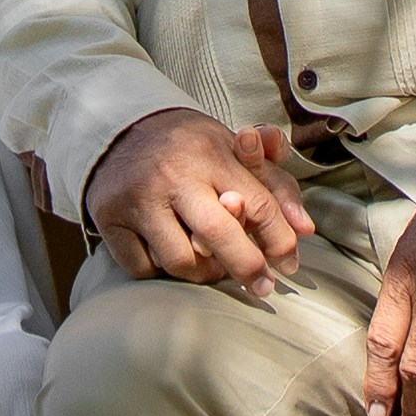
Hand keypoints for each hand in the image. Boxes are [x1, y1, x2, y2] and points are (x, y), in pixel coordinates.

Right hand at [85, 105, 313, 291]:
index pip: (257, 203)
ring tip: (211, 265)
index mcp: (210, 152)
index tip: (287, 263)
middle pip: (219, 236)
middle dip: (247, 267)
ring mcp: (138, 199)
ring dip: (203, 274)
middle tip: (261, 285)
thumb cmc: (189, 147)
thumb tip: (306, 229)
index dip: (279, 240)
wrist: (119, 130)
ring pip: (181, 262)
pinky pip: (144, 269)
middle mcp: (173, 175)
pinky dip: (161, 271)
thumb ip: (274, 184)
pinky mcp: (109, 220)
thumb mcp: (232, 148)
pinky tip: (170, 254)